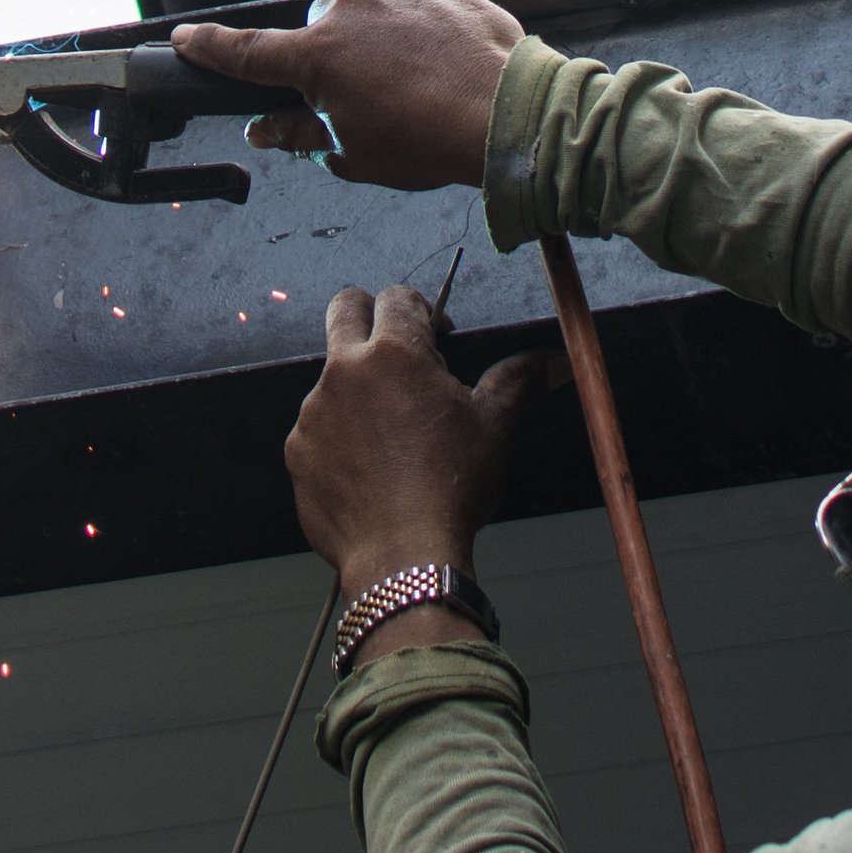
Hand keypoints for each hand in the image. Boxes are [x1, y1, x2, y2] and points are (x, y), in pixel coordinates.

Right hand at [170, 0, 522, 190]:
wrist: (509, 118)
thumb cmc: (427, 144)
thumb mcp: (352, 155)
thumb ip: (300, 136)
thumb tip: (264, 129)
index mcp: (316, 58)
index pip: (245, 51)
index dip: (208, 46)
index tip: (184, 38)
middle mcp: (350, 14)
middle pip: (317, 27)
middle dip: (328, 54)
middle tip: (358, 95)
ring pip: (370, 15)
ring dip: (379, 43)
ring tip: (415, 85)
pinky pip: (416, 8)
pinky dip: (421, 33)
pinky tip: (443, 67)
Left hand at [289, 287, 549, 660]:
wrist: (402, 555)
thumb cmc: (453, 486)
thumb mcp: (495, 427)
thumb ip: (519, 380)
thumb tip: (554, 358)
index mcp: (394, 353)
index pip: (398, 297)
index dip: (422, 311)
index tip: (439, 339)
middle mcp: (344, 371)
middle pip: (345, 309)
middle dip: (371, 315)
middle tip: (401, 350)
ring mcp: (314, 410)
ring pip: (333, 375)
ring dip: (360, 386)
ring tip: (397, 432)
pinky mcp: (297, 448)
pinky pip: (319, 426)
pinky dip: (342, 434)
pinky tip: (372, 467)